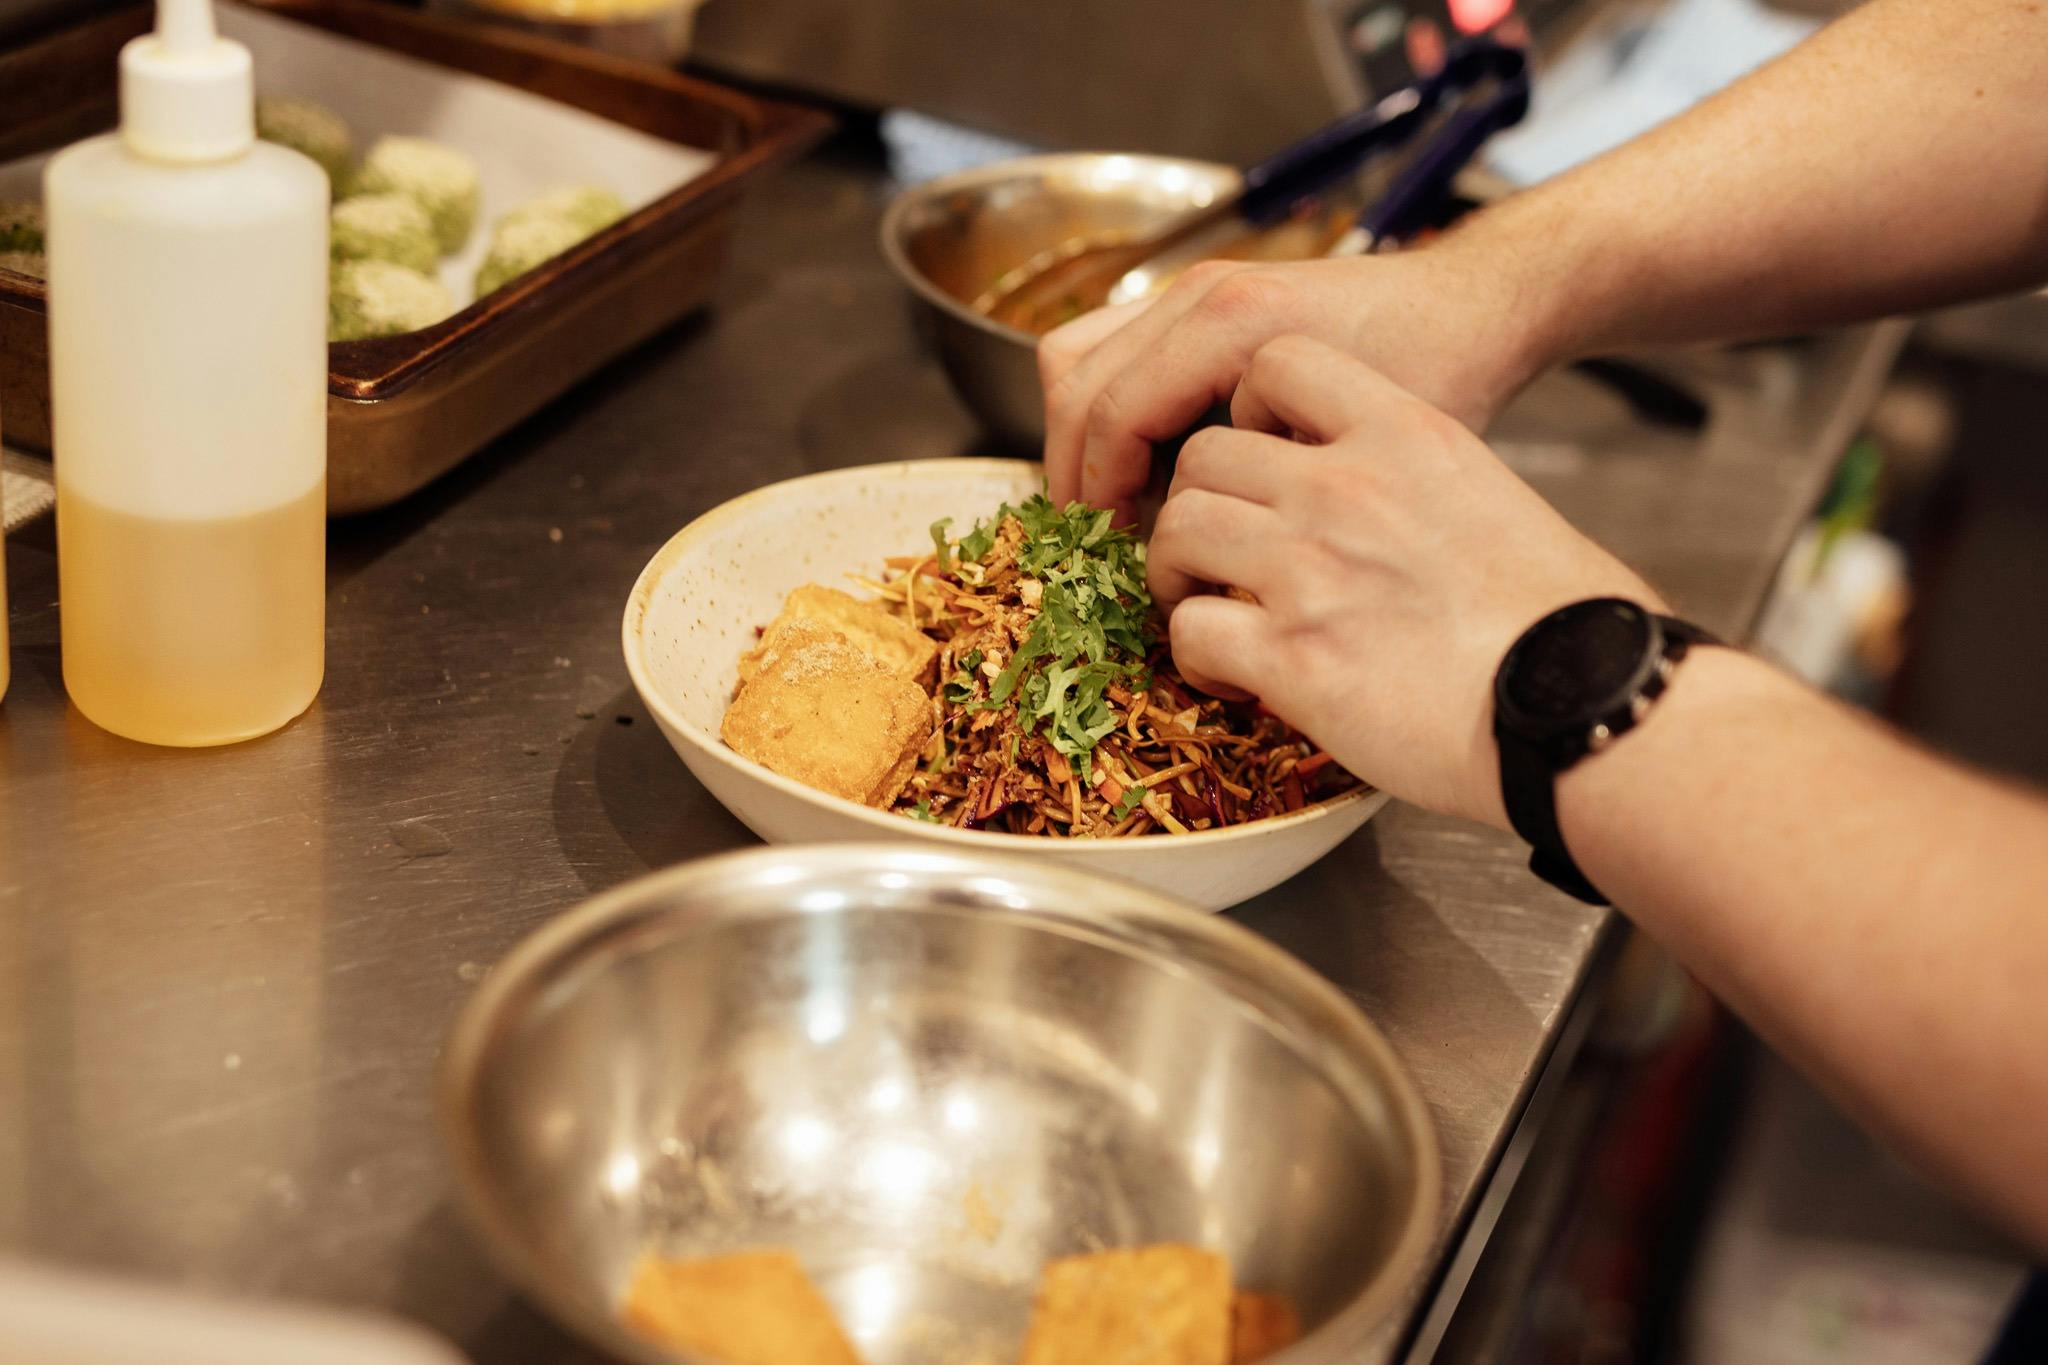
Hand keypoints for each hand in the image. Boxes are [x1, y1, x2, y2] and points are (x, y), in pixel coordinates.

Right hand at [1040, 248, 1547, 522]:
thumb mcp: (1362, 448)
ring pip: (1077, 358)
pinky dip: (1110, 410)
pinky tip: (1152, 471)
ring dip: (1084, 434)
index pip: (1109, 411)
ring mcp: (1195, 290)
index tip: (1109, 555)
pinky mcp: (1200, 302)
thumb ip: (1276, 490)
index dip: (1095, 492)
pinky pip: (1114, 352)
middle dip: (1073, 464)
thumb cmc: (1437, 376)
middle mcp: (1201, 293)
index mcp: (1232, 322)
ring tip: (1116, 507)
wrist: (1474, 308)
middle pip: (1071, 377)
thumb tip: (1190, 549)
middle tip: (1098, 540)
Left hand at [1149, 336, 1660, 829]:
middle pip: (1204, 455)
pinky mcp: (1292, 656)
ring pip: (1177, 530)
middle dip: (1196, 504)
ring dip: (1177, 576)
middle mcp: (1347, 487)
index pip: (1277, 364)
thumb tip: (1390, 521)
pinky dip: (1195, 658)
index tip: (1260, 463)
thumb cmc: (1572, 624)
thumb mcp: (1499, 506)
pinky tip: (1236, 679)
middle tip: (1216, 556)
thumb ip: (1423, 491)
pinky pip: (1189, 631)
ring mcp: (1311, 568)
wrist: (1592, 705)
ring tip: (1210, 613)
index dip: (1245, 412)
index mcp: (1408, 435)